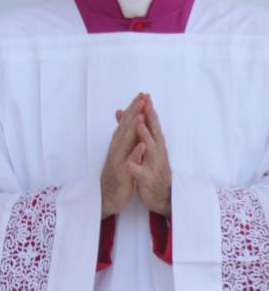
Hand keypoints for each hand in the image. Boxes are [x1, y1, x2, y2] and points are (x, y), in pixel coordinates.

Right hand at [101, 93, 145, 217]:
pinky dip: (135, 153)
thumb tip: (126, 126)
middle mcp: (116, 150)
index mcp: (117, 145)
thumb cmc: (115, 176)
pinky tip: (142, 145)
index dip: (133, 109)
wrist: (106, 198)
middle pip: (125, 128)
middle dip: (134, 112)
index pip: (126, 124)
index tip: (142, 95)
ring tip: (140, 114)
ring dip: (133, 128)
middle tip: (142, 97)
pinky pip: (129, 163)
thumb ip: (122, 141)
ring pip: (125, 142)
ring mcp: (117, 161)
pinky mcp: (121, 174)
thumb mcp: (118, 156)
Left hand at [126, 94, 171, 216]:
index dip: (148, 110)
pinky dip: (137, 168)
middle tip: (145, 105)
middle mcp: (158, 152)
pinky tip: (129, 163)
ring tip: (139, 126)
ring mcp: (155, 165)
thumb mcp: (145, 148)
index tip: (144, 95)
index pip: (152, 124)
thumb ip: (138, 131)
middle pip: (154, 133)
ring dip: (145, 137)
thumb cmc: (152, 168)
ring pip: (151, 150)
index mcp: (155, 144)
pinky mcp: (149, 180)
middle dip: (150, 119)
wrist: (162, 195)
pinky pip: (143, 173)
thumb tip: (129, 112)